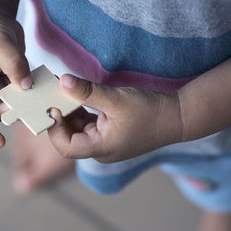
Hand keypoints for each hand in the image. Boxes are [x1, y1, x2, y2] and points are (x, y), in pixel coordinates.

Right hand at [0, 13, 31, 146]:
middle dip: (13, 113)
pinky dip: (30, 93)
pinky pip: (20, 92)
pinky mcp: (9, 79)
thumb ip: (14, 67)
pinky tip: (42, 90)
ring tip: (40, 101)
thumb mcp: (0, 46)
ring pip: (10, 103)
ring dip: (24, 104)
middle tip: (33, 113)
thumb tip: (28, 88)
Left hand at [48, 75, 182, 162]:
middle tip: (53, 96)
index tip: (52, 105)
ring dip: (70, 113)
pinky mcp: (110, 135)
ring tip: (64, 94)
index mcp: (100, 148)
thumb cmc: (149, 111)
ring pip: (78, 131)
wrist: (177, 117)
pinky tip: (78, 98)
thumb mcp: (116, 99)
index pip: (65, 146)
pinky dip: (81, 112)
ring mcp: (105, 143)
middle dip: (60, 118)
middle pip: (69, 139)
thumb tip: (63, 81)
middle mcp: (100, 150)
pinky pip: (88, 126)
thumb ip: (87, 91)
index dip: (54, 128)